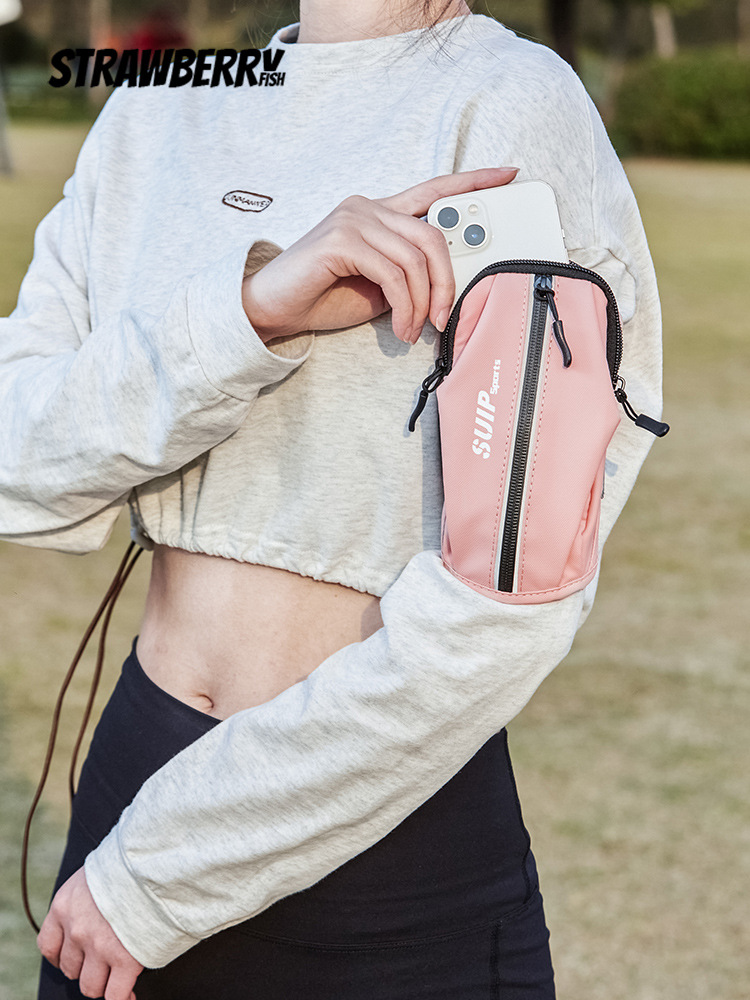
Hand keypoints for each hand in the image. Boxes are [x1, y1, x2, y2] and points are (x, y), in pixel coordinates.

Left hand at [37, 867, 143, 999]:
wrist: (155, 859)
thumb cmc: (132, 861)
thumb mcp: (97, 871)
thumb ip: (89, 895)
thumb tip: (98, 909)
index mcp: (64, 906)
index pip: (49, 946)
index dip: (63, 956)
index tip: (76, 956)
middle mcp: (76, 930)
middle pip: (71, 969)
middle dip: (88, 967)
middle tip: (107, 959)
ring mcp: (100, 947)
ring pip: (91, 987)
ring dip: (104, 983)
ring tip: (119, 975)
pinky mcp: (126, 959)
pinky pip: (116, 995)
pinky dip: (122, 997)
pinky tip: (130, 993)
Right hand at [242, 166, 517, 344]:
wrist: (273, 307)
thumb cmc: (324, 296)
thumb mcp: (380, 286)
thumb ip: (408, 275)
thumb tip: (445, 289)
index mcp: (379, 212)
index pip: (433, 190)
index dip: (472, 181)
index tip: (507, 174)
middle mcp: (368, 206)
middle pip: (433, 233)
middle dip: (446, 281)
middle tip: (443, 317)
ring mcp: (353, 218)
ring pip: (416, 257)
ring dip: (422, 302)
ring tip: (413, 329)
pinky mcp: (341, 239)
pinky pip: (393, 273)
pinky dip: (404, 306)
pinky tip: (398, 327)